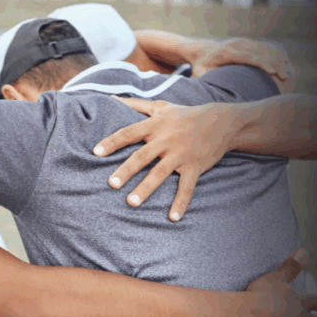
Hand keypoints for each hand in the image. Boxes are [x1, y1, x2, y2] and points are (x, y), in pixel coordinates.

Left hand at [93, 96, 242, 221]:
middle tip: (111, 183)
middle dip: (127, 170)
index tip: (96, 152)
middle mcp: (166, 140)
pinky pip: (187, 187)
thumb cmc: (185, 115)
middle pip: (142, 156)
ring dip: (146, 188)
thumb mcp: (161, 106)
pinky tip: (173, 218)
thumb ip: (135, 104)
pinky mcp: (195, 166)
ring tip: (132, 203)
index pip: (129, 133)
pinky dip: (181, 202)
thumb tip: (110, 98)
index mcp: (155, 125)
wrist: (221, 121)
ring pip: (160, 173)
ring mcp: (181, 154)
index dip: (112, 142)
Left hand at [192, 37, 294, 84]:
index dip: (264, 63)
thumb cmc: (201, 66)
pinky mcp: (248, 43)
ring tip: (289, 74)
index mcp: (228, 51)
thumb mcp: (201, 74)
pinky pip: (266, 46)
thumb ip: (208, 81)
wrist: (200, 49)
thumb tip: (216, 94)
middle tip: (287, 78)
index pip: (250, 55)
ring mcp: (244, 42)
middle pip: (262, 51)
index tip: (275, 73)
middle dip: (276, 63)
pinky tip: (285, 64)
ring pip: (267, 47)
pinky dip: (277, 54)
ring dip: (280, 59)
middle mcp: (238, 44)